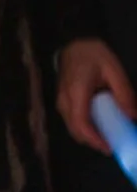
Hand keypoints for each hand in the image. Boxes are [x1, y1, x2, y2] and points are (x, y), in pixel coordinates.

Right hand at [57, 37, 134, 154]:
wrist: (74, 43)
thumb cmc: (93, 53)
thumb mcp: (114, 69)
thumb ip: (123, 93)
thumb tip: (132, 116)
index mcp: (77, 93)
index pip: (82, 124)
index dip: (95, 139)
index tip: (110, 147)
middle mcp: (65, 102)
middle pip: (76, 131)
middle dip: (93, 142)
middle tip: (113, 144)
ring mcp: (61, 103)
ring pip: (73, 128)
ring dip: (89, 136)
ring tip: (108, 136)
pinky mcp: (63, 102)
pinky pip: (72, 121)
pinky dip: (85, 128)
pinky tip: (99, 125)